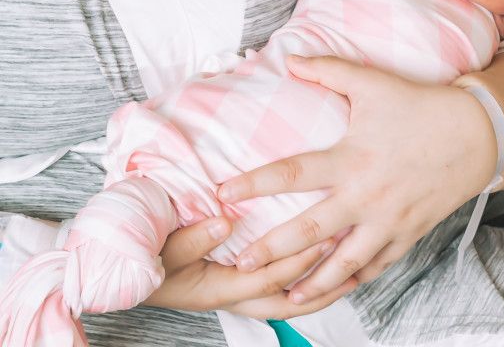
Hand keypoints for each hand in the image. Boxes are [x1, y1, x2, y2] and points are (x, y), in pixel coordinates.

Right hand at [143, 214, 349, 319]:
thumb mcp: (161, 247)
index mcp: (216, 289)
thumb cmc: (142, 254)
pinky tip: (323, 266)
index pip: (268, 280)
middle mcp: (231, 295)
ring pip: (283, 300)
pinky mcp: (236, 280)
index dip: (298, 263)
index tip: (326, 239)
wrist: (124, 265)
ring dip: (315, 288)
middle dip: (320, 289)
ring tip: (352, 273)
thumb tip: (224, 223)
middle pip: (285, 302)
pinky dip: (300, 281)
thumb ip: (192, 238)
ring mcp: (235, 291)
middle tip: (356, 269)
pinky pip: (274, 288)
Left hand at [216, 57, 497, 304]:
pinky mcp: (406, 235)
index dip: (255, 183)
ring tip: (282, 296)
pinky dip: (350, 282)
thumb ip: (330, 71)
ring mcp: (387, 221)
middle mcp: (366, 195)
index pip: (294, 173)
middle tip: (240, 265)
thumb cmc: (422, 105)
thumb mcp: (375, 83)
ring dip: (310, 282)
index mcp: (353, 158)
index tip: (221, 193)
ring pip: (342, 264)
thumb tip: (290, 59)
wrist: (477, 133)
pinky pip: (374, 268)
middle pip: (310, 231)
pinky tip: (330, 291)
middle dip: (271, 250)